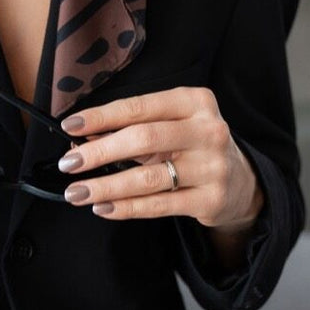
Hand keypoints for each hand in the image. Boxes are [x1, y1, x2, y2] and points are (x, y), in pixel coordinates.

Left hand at [56, 87, 263, 229]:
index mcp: (195, 101)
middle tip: (69, 163)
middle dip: (99, 152)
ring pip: (148, 177)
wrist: (240, 180)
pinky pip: (159, 205)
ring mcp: (212, 166)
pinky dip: (126, 208)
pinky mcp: (211, 199)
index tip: (71, 125)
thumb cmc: (193, 144)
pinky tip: (104, 207)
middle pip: (143, 139)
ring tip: (78, 192)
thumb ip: (133, 127)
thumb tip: (83, 137)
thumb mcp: (172, 124)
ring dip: (106, 186)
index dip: (102, 116)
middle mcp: (208, 130)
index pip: (140, 107)